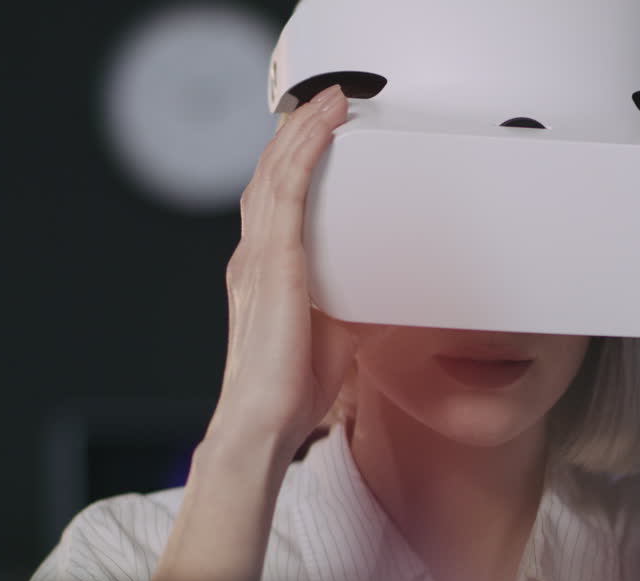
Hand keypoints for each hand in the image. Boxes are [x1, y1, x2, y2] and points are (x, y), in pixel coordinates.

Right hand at [207, 83, 357, 456]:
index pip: (273, 200)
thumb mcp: (334, 330)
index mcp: (263, 270)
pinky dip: (306, 152)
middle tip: (328, 101)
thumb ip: (352, 300)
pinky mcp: (272, 262)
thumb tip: (388, 286)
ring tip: (332, 101)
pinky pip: (288, 191)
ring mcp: (257, 256)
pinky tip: (324, 129)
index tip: (318, 132)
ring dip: (305, 130)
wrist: (264, 421)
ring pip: (277, 171)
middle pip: (270, 174)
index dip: (292, 160)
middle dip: (297, 132)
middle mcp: (252, 255)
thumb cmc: (292, 386)